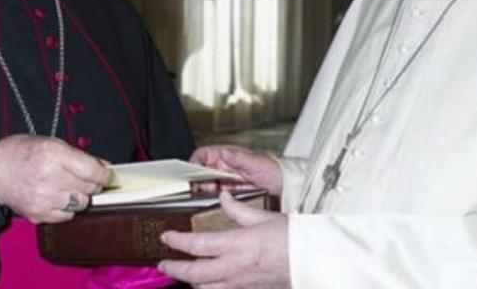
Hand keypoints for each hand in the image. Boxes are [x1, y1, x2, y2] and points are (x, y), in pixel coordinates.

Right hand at [0, 134, 110, 222]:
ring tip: (69, 188)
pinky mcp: (39, 214)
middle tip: (86, 179)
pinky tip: (58, 197)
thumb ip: (77, 154)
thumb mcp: (48, 142)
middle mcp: (50, 177)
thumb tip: (103, 166)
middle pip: (89, 188)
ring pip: (81, 204)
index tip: (107, 175)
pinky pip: (67, 216)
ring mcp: (44, 199)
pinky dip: (67, 208)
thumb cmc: (18, 154)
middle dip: (92, 184)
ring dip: (80, 196)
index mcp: (53, 155)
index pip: (92, 170)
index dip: (104, 174)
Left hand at [158, 191, 288, 288]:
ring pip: (205, 288)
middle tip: (163, 263)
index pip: (196, 244)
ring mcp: (240, 283)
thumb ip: (238, 209)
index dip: (177, 241)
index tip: (166, 237)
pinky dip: (209, 288)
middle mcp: (234, 267)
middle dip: (174, 268)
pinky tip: (208, 282)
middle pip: (194, 273)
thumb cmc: (292, 237)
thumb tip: (223, 197)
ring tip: (184, 273)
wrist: (314, 260)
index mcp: (236, 244)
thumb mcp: (263, 217)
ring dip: (191, 280)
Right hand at [191, 145, 282, 194]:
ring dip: (204, 189)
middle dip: (197, 179)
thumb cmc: (275, 170)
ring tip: (205, 194)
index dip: (194, 162)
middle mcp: (226, 165)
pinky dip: (213, 197)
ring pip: (207, 183)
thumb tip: (224, 153)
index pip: (203, 154)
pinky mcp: (232, 191)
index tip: (190, 173)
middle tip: (196, 188)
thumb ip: (240, 158)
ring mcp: (228, 178)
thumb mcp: (257, 162)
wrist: (287, 186)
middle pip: (202, 170)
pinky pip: (217, 194)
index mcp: (229, 155)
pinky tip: (214, 200)